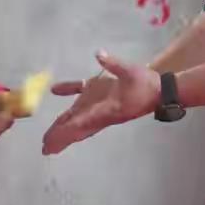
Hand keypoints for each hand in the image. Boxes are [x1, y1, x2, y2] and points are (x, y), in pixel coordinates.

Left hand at [41, 52, 161, 155]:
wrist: (160, 89)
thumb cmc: (146, 84)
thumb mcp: (131, 73)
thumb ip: (114, 65)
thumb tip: (100, 55)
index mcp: (104, 110)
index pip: (80, 123)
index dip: (64, 133)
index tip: (51, 144)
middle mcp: (98, 111)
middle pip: (75, 128)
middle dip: (60, 138)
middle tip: (44, 149)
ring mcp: (98, 104)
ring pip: (76, 118)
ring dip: (61, 127)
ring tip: (48, 140)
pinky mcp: (100, 93)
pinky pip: (80, 94)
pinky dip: (67, 90)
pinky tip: (55, 89)